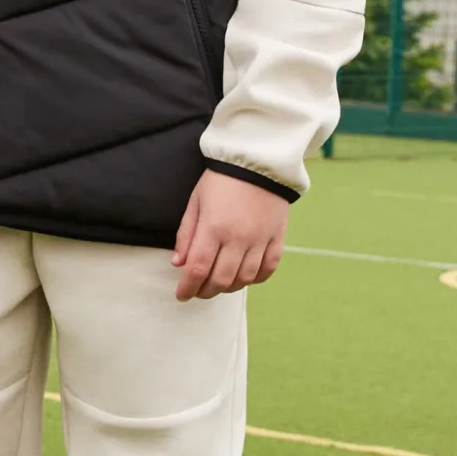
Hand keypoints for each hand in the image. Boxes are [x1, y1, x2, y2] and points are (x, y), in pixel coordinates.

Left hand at [172, 171, 289, 300]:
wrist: (257, 160)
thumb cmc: (221, 180)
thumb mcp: (196, 201)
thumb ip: (186, 234)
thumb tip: (178, 264)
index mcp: (213, 227)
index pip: (198, 269)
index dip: (187, 287)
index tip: (181, 294)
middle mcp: (238, 237)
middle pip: (221, 279)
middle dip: (205, 291)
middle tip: (198, 291)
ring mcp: (260, 238)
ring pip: (245, 278)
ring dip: (229, 287)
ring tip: (220, 284)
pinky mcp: (277, 237)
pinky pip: (268, 268)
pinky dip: (256, 278)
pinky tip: (245, 277)